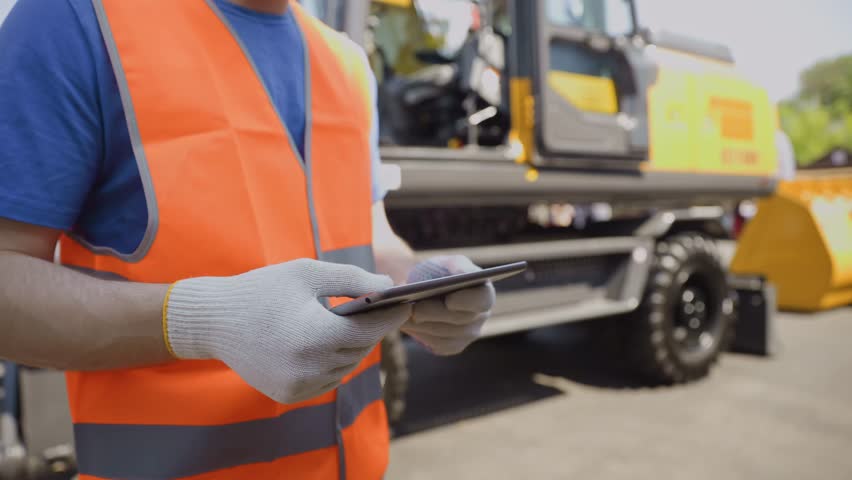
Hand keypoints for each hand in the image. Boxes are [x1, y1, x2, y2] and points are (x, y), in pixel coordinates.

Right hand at [165, 259, 411, 403]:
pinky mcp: (289, 396)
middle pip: (360, 348)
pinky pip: (326, 380)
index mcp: (316, 334)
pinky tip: (328, 344)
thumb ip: (352, 279)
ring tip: (358, 325)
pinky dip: (333, 363)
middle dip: (373, 328)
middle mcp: (310, 367)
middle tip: (386, 311)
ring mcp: (299, 386)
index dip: (392, 316)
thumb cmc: (262, 289)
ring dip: (353, 347)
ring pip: (346, 366)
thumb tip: (388, 284)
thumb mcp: (308, 273)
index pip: (369, 328)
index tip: (408, 303)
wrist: (214, 321)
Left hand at [402, 255, 494, 355]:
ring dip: (422, 325)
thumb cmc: (438, 272)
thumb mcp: (447, 263)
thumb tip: (464, 274)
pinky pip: (436, 344)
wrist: (424, 289)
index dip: (467, 302)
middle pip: (459, 320)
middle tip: (412, 309)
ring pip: (444, 333)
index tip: (449, 300)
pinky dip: (419, 334)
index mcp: (484, 292)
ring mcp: (468, 334)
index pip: (482, 300)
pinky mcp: (452, 347)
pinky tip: (405, 324)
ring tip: (402, 316)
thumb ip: (457, 266)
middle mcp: (481, 316)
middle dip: (434, 314)